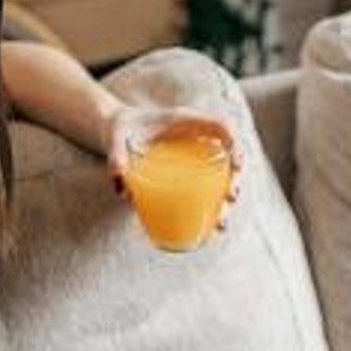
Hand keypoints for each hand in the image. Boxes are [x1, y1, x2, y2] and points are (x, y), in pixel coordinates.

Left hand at [104, 104, 245, 233]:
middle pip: (226, 158)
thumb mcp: (116, 139)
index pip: (221, 127)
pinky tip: (209, 228)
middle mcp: (194, 140)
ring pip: (218, 179)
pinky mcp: (183, 174)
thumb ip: (117, 156)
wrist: (114, 130)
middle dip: (234, 180)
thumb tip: (121, 184)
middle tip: (230, 197)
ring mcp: (191, 158)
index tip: (236, 164)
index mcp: (185, 122)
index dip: (234, 143)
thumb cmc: (119, 130)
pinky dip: (208, 208)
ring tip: (220, 223)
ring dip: (223, 201)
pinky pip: (203, 189)